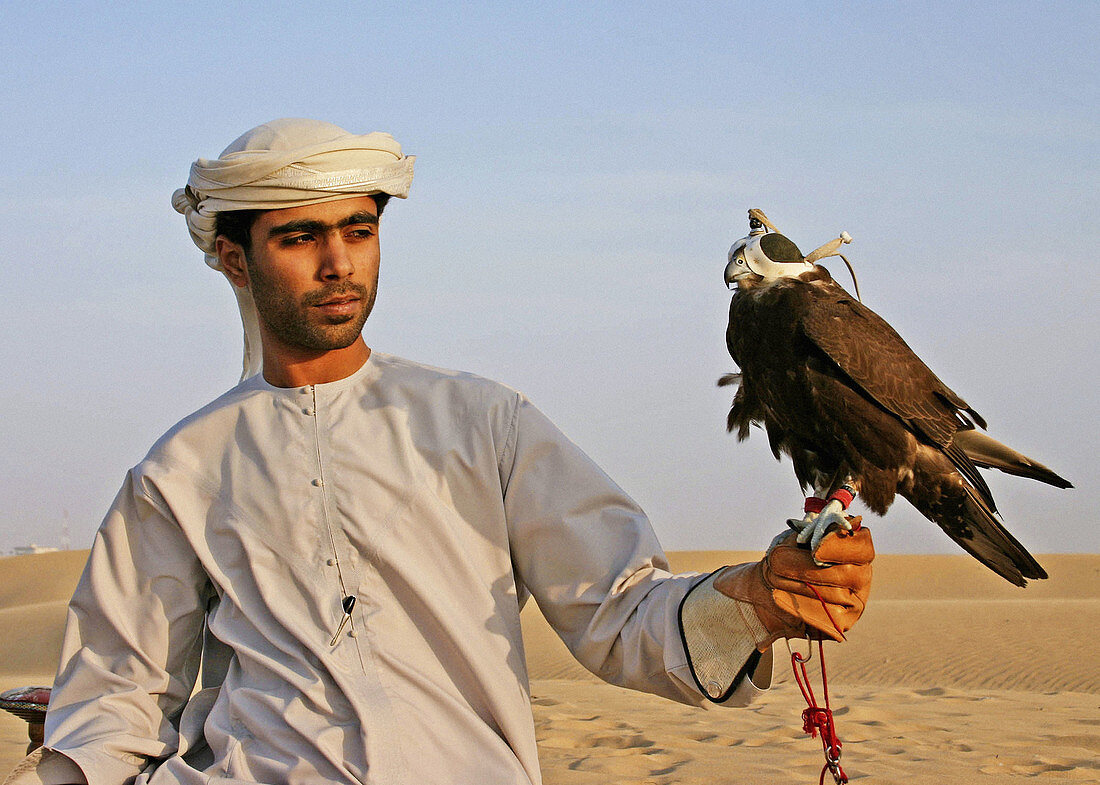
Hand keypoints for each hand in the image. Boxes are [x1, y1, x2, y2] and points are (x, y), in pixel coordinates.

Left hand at [714, 521, 873, 644]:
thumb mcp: (793, 539)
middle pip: (848, 574)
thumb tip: (808, 531)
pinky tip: (778, 597)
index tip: (814, 549)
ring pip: (835, 596)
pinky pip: (827, 617)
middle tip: (777, 562)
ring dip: (798, 586)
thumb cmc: (786, 556)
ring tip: (772, 577)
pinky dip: (800, 607)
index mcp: (855, 549)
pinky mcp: (844, 622)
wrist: (768, 587)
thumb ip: (805, 534)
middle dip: (808, 568)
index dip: (840, 548)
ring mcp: (856, 600)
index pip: (862, 547)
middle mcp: (862, 574)